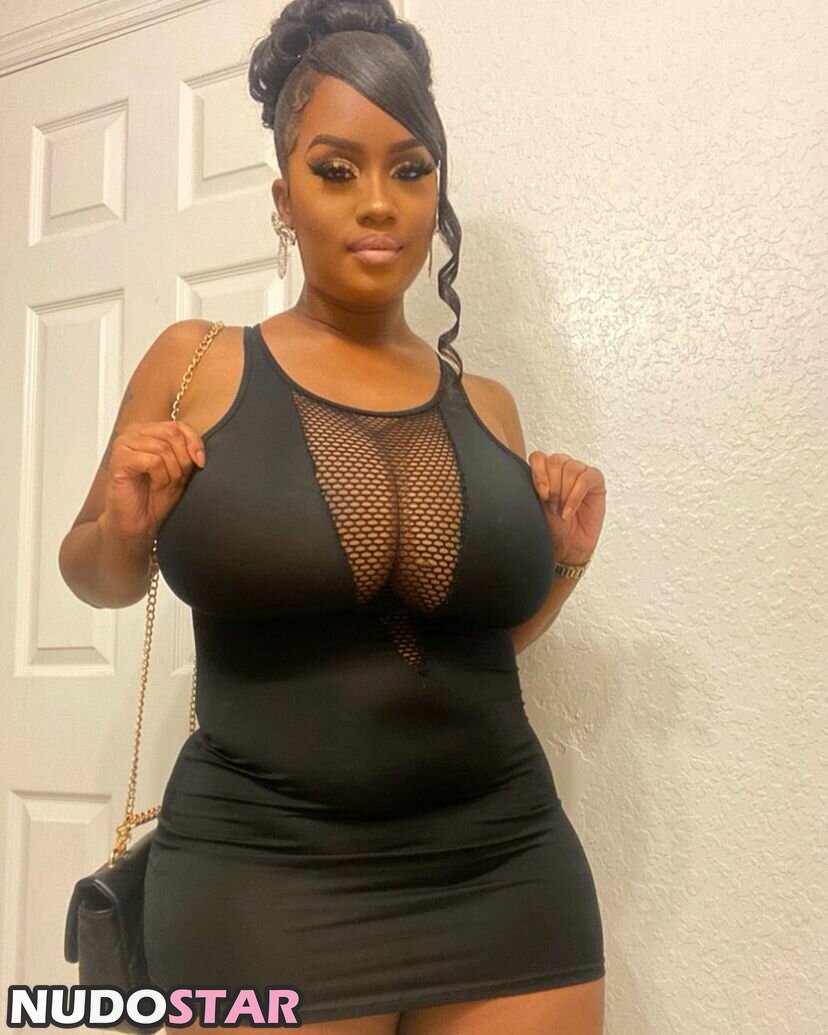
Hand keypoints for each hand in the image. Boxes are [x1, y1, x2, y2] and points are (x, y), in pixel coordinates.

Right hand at [102, 420, 205, 541]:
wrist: (140, 522)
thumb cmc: (156, 496)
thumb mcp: (180, 468)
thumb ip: (187, 450)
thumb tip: (197, 446)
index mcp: (148, 430)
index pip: (179, 425)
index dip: (194, 443)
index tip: (200, 463)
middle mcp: (133, 433)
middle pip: (172, 434)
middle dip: (182, 460)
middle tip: (177, 479)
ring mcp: (123, 445)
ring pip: (163, 448)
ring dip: (171, 472)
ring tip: (163, 484)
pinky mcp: (118, 460)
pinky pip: (152, 461)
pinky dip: (160, 476)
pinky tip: (154, 485)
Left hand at [528, 451, 606, 564]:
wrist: (567, 544)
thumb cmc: (553, 525)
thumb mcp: (537, 504)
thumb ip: (534, 486)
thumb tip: (525, 474)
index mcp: (546, 470)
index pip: (539, 458)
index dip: (538, 473)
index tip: (540, 494)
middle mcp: (562, 467)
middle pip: (555, 461)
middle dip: (553, 487)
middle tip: (552, 506)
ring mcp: (579, 472)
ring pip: (571, 469)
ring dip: (564, 493)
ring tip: (562, 510)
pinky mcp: (595, 480)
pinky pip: (586, 479)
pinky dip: (576, 496)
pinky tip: (570, 511)